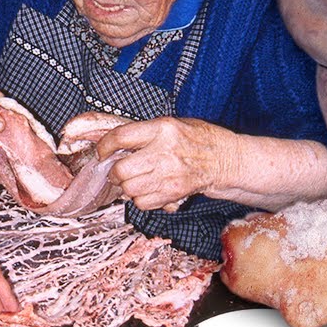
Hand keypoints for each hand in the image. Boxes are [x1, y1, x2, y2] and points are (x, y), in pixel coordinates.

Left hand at [99, 117, 237, 210]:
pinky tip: (148, 190)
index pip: (121, 137)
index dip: (105, 146)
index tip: (103, 152)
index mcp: (162, 129)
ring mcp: (169, 175)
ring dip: (126, 187)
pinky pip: (142, 203)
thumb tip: (115, 144)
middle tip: (116, 171)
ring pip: (129, 189)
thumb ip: (144, 132)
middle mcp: (164, 152)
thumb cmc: (197, 138)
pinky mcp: (173, 192)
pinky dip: (140, 199)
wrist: (224, 159)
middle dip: (114, 173)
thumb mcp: (171, 124)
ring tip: (134, 180)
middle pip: (121, 170)